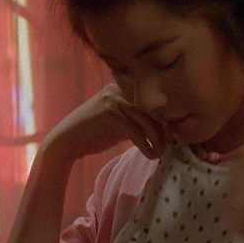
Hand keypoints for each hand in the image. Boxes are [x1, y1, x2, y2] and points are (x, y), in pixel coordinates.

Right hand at [43, 83, 166, 162]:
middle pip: (152, 109)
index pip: (153, 101)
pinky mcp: (109, 114)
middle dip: (165, 129)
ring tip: (164, 153)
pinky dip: (146, 145)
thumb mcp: (121, 122)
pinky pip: (135, 131)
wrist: (67, 141)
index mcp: (124, 87)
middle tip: (175, 145)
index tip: (176, 135)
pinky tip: (151, 155)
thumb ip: (140, 120)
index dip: (166, 118)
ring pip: (146, 120)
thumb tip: (167, 129)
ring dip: (158, 139)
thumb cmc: (96, 133)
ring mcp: (113, 100)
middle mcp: (119, 89)